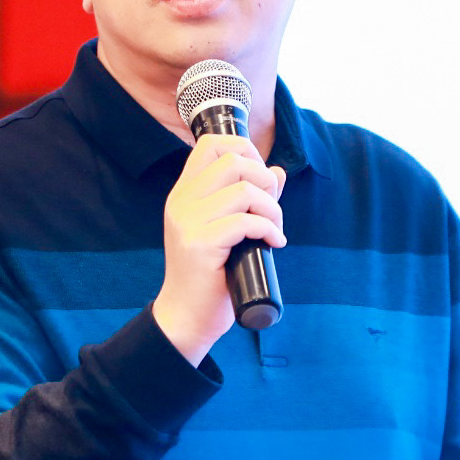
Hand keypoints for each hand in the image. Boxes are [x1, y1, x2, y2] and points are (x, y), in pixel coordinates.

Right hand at [153, 134, 286, 363]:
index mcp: (184, 192)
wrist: (186, 317)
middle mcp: (181, 201)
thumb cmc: (209, 274)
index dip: (245, 150)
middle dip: (264, 180)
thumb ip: (248, 199)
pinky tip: (273, 245)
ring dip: (271, 209)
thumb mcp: (226, 230)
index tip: (261, 178)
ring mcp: (188, 222)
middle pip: (232, 160)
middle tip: (271, 210)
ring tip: (274, 231)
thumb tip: (278, 171)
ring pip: (244, 190)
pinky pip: (245, 222)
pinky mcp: (200, 244)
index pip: (210, 143)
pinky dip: (269, 230)